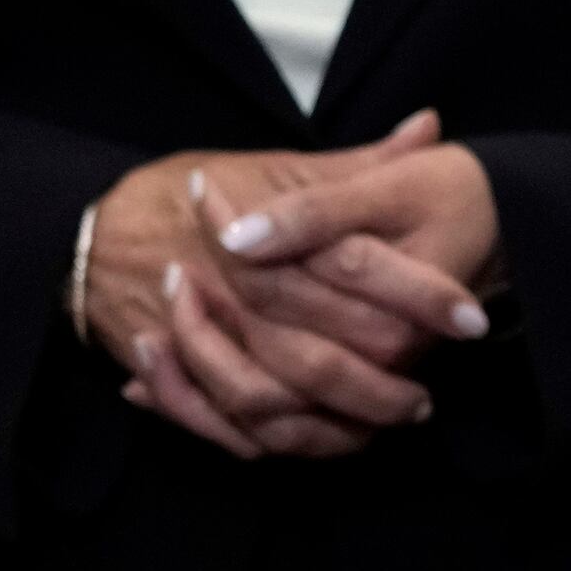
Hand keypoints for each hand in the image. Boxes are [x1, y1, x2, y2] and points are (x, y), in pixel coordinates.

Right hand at [84, 114, 487, 458]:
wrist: (99, 234)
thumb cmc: (197, 195)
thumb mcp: (277, 168)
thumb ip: (357, 163)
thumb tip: (430, 126)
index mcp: (264, 245)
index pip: (354, 275)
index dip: (418, 299)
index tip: (471, 317)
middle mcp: (232, 302)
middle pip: (316, 360)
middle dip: (380, 387)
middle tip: (429, 397)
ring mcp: (204, 348)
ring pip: (275, 409)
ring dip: (333, 427)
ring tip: (387, 425)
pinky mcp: (181, 381)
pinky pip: (232, 431)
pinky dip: (281, 444)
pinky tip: (326, 440)